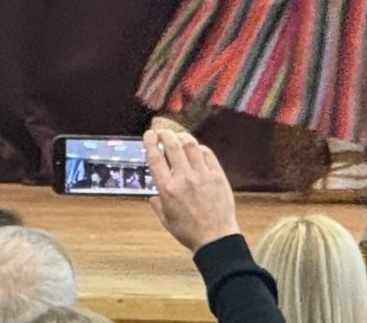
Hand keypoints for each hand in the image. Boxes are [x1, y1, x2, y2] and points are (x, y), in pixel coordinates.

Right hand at [145, 128, 241, 252]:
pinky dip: (200, 148)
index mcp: (167, 189)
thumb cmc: (188, 231)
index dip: (150, 143)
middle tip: (161, 131)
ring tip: (178, 136)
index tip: (148, 135)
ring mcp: (202, 175)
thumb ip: (157, 204)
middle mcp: (184, 178)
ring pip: (192, 146)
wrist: (215, 235)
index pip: (155, 159)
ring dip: (183, 137)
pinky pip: (208, 154)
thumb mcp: (165, 219)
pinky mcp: (218, 175)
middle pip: (173, 147)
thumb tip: (153, 195)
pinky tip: (196, 148)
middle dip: (166, 134)